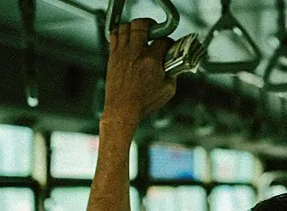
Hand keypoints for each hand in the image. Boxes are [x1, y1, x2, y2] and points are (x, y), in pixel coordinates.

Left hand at [102, 18, 175, 132]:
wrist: (123, 109)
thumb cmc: (144, 102)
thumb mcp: (168, 90)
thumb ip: (173, 74)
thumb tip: (174, 66)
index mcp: (151, 60)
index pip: (163, 40)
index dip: (169, 41)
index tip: (169, 46)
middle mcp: (135, 53)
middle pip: (141, 25)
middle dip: (151, 25)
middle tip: (154, 29)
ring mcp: (122, 53)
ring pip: (126, 27)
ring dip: (135, 27)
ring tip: (140, 32)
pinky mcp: (113, 57)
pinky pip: (115, 35)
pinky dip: (121, 32)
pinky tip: (127, 38)